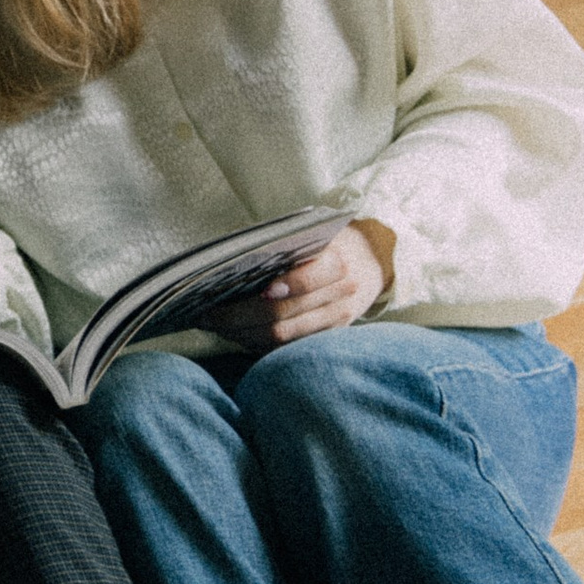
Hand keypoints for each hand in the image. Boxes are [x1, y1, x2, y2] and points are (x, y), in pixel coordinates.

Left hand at [210, 217, 394, 350]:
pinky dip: (258, 343)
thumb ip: (282, 248)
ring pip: (283, 338)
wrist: (374, 262)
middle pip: (284, 316)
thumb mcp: (316, 235)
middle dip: (240, 318)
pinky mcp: (328, 338)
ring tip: (216, 326)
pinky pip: (287, 347)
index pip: (308, 281)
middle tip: (209, 315)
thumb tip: (229, 262)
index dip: (283, 288)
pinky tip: (237, 334)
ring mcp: (335, 321)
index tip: (256, 291)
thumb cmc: (331, 243)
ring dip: (243, 335)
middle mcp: (339, 296)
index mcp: (336, 263)